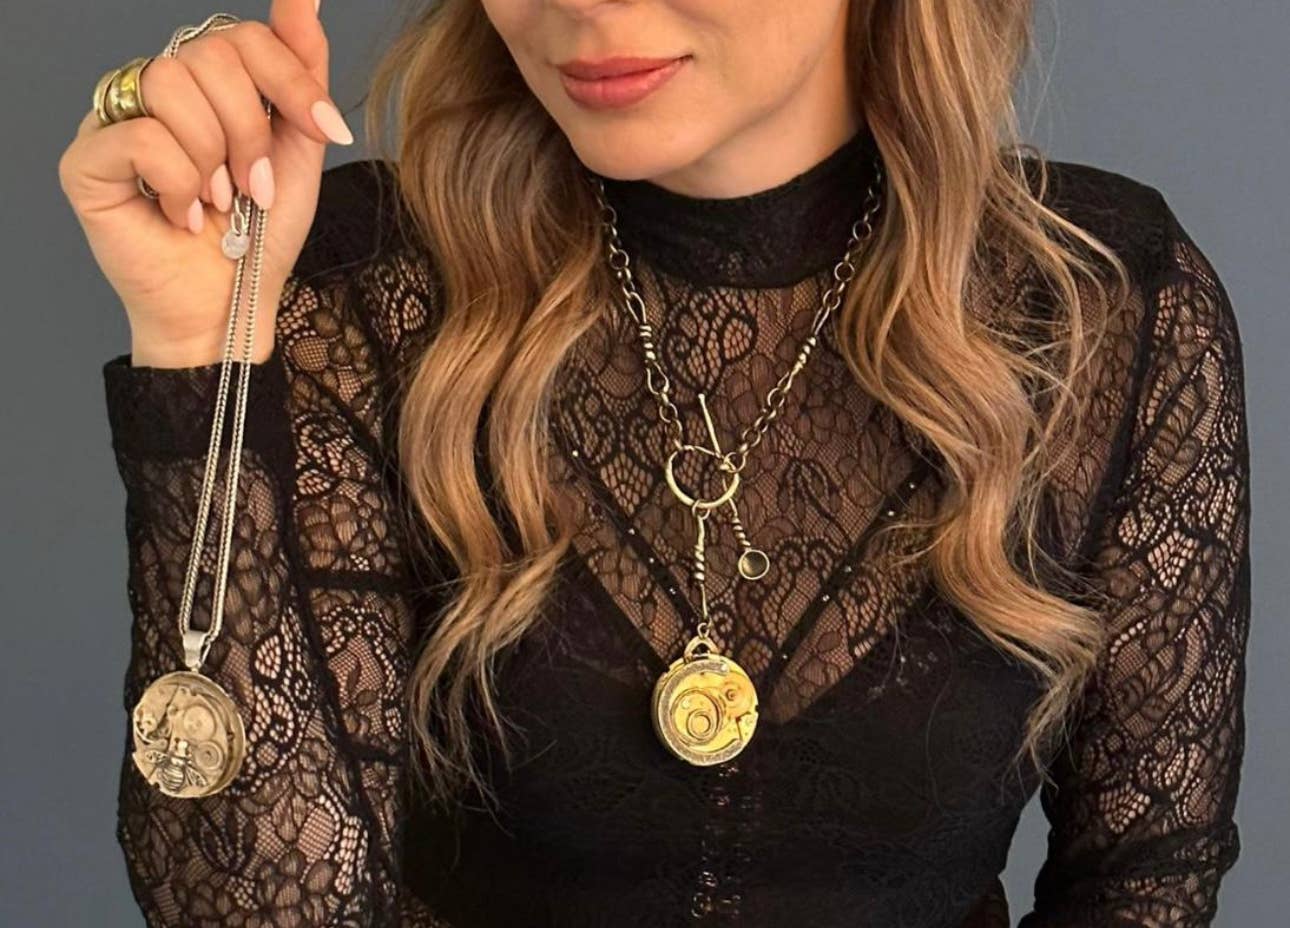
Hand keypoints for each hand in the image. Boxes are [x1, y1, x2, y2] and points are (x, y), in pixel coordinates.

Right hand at [57, 0, 351, 366]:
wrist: (231, 307)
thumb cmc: (258, 235)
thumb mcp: (297, 150)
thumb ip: (299, 74)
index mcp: (208, 84)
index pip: (244, 37)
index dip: (290, 80)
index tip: (327, 130)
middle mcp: (157, 91)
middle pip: (208, 55)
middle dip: (251, 131)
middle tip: (255, 188)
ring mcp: (116, 120)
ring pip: (169, 84)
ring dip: (213, 157)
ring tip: (218, 202)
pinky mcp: (85, 160)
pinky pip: (139, 134)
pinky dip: (176, 181)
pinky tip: (181, 215)